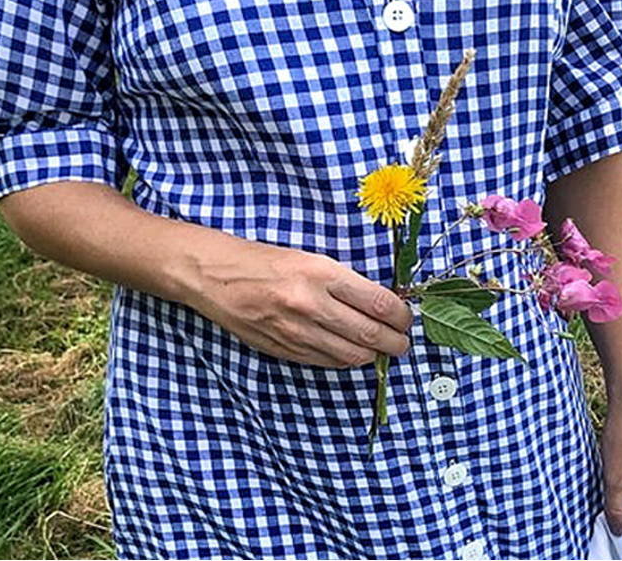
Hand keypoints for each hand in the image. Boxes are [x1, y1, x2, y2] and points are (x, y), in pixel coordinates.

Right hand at [183, 236, 412, 367]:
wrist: (215, 276)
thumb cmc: (264, 261)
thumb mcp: (310, 258)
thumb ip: (343, 283)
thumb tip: (381, 304)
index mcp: (321, 273)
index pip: (378, 303)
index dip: (400, 316)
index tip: (406, 318)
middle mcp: (311, 304)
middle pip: (370, 335)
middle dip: (395, 343)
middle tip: (402, 342)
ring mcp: (296, 331)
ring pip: (351, 355)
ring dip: (373, 356)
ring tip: (381, 349)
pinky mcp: (284, 350)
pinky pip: (326, 363)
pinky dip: (345, 360)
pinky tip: (351, 352)